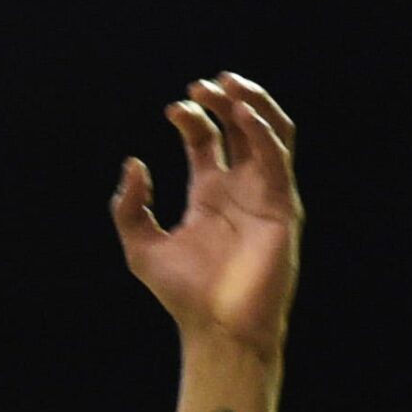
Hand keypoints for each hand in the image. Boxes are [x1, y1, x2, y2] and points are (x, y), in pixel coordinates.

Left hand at [111, 72, 301, 359]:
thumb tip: (133, 164)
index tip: (173, 109)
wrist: (216, 328)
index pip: (206, 140)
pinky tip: (242, 114)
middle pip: (241, 128)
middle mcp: (240, 189)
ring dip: (253, 105)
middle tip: (203, 83)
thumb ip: (129, 207)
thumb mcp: (141, 247)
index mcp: (209, 194)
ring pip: (271, 134)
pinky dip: (263, 132)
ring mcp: (264, 195)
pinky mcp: (282, 206)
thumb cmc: (183, 294)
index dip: (192, 118)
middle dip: (224, 101)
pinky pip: (278, 158)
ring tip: (230, 84)